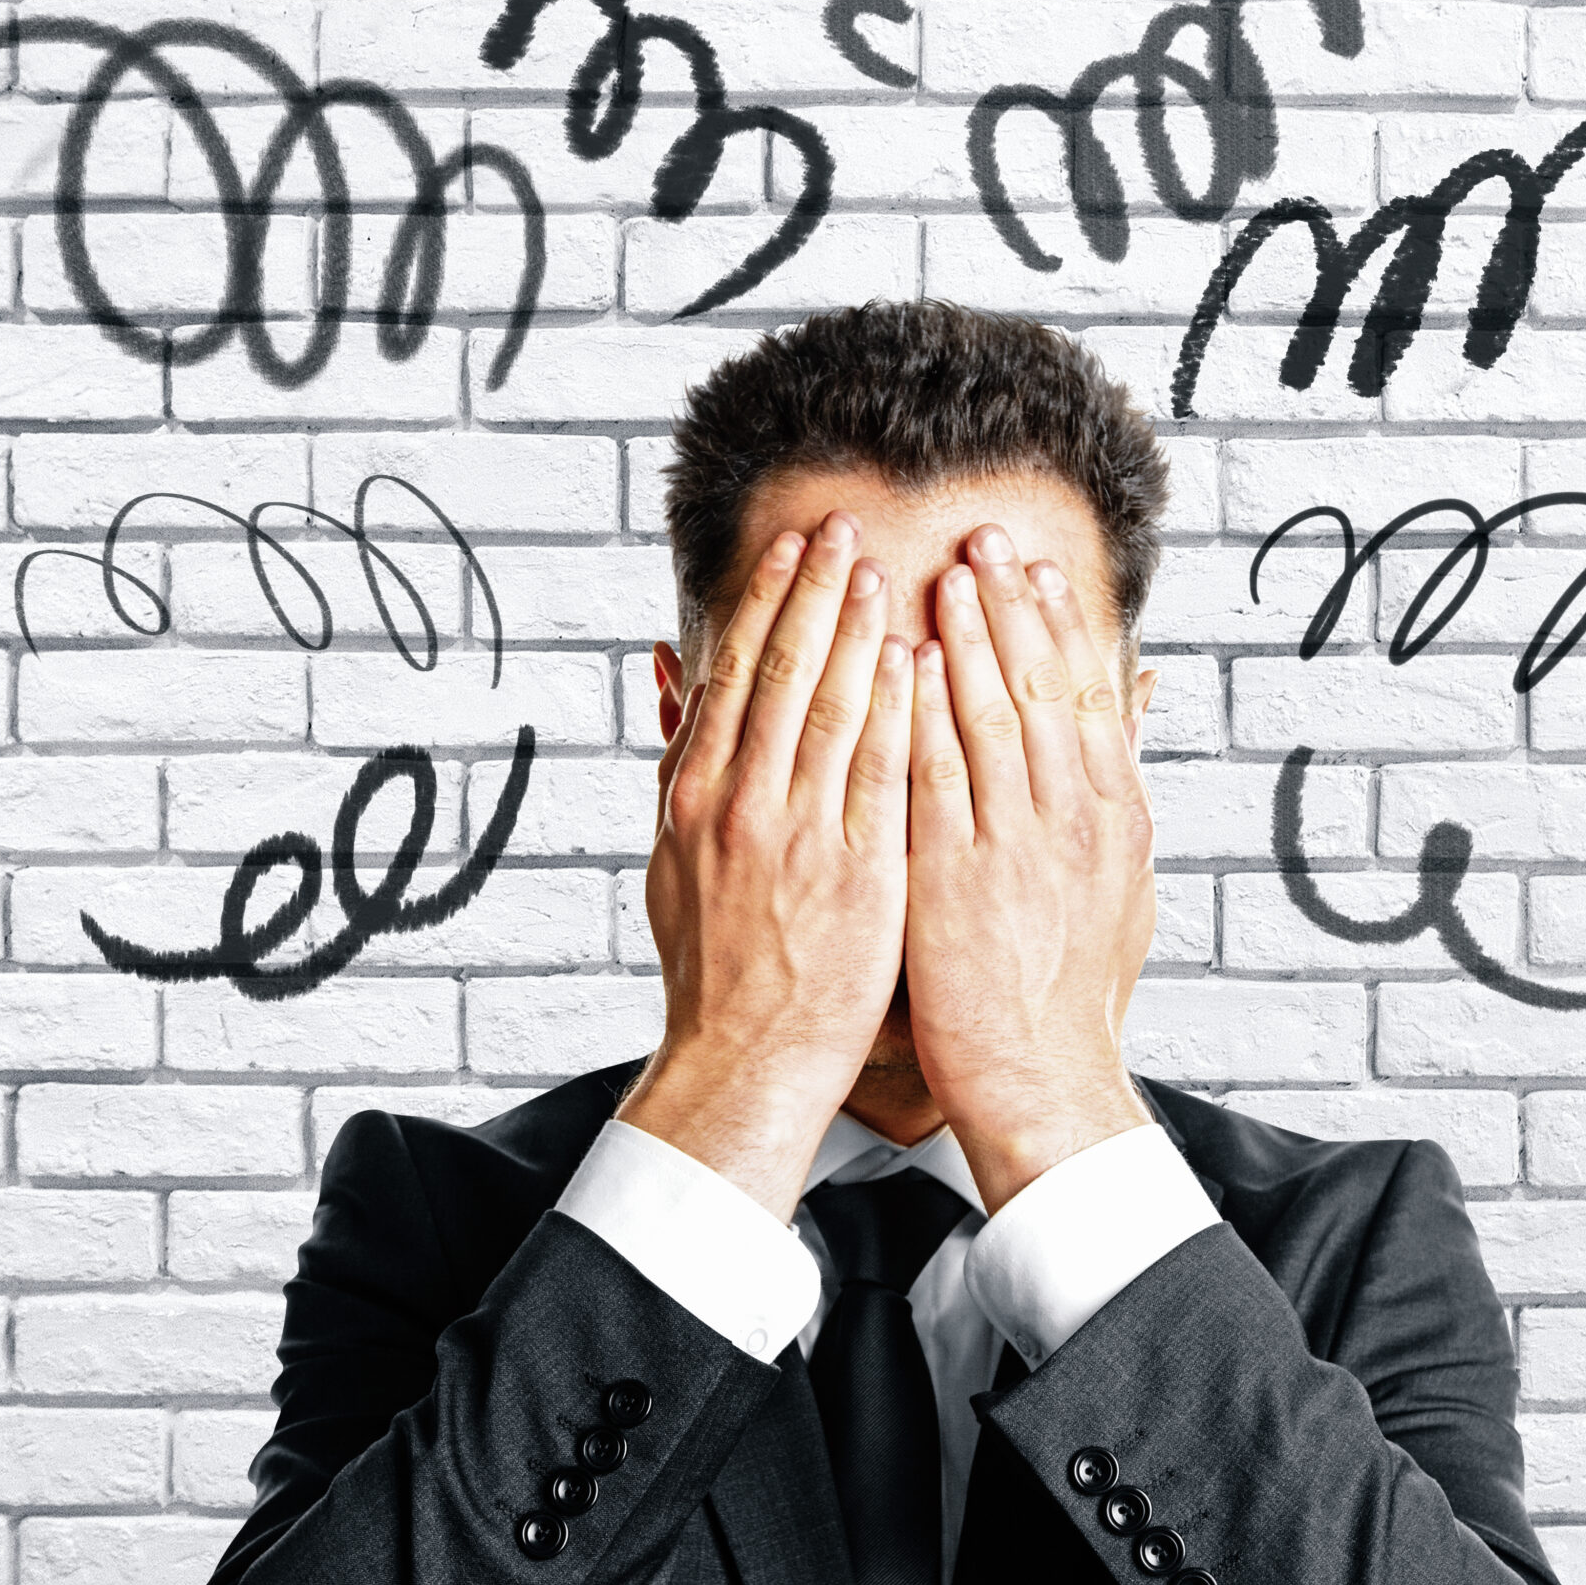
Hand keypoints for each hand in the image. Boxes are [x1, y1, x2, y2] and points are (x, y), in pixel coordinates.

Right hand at [619, 512, 914, 1218]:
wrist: (743, 1058)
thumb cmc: (715, 965)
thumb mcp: (672, 860)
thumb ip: (682, 767)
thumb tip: (675, 683)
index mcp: (696, 796)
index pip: (735, 674)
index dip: (767, 603)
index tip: (795, 549)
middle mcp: (740, 804)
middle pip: (780, 673)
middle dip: (814, 592)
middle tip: (842, 526)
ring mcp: (798, 836)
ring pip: (829, 708)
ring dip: (856, 631)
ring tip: (881, 569)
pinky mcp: (856, 871)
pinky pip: (879, 773)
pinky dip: (894, 709)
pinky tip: (913, 659)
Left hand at [904, 525, 1159, 1213]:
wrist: (1043, 1075)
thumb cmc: (1072, 987)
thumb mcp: (1123, 881)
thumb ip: (1120, 786)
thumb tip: (1136, 707)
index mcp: (1112, 813)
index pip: (1086, 696)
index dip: (1060, 624)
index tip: (1037, 566)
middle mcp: (1073, 816)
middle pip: (1043, 685)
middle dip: (1013, 604)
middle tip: (986, 536)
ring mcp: (1016, 842)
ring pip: (993, 715)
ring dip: (970, 637)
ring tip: (948, 572)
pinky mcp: (958, 873)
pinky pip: (939, 775)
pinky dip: (926, 712)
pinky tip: (909, 662)